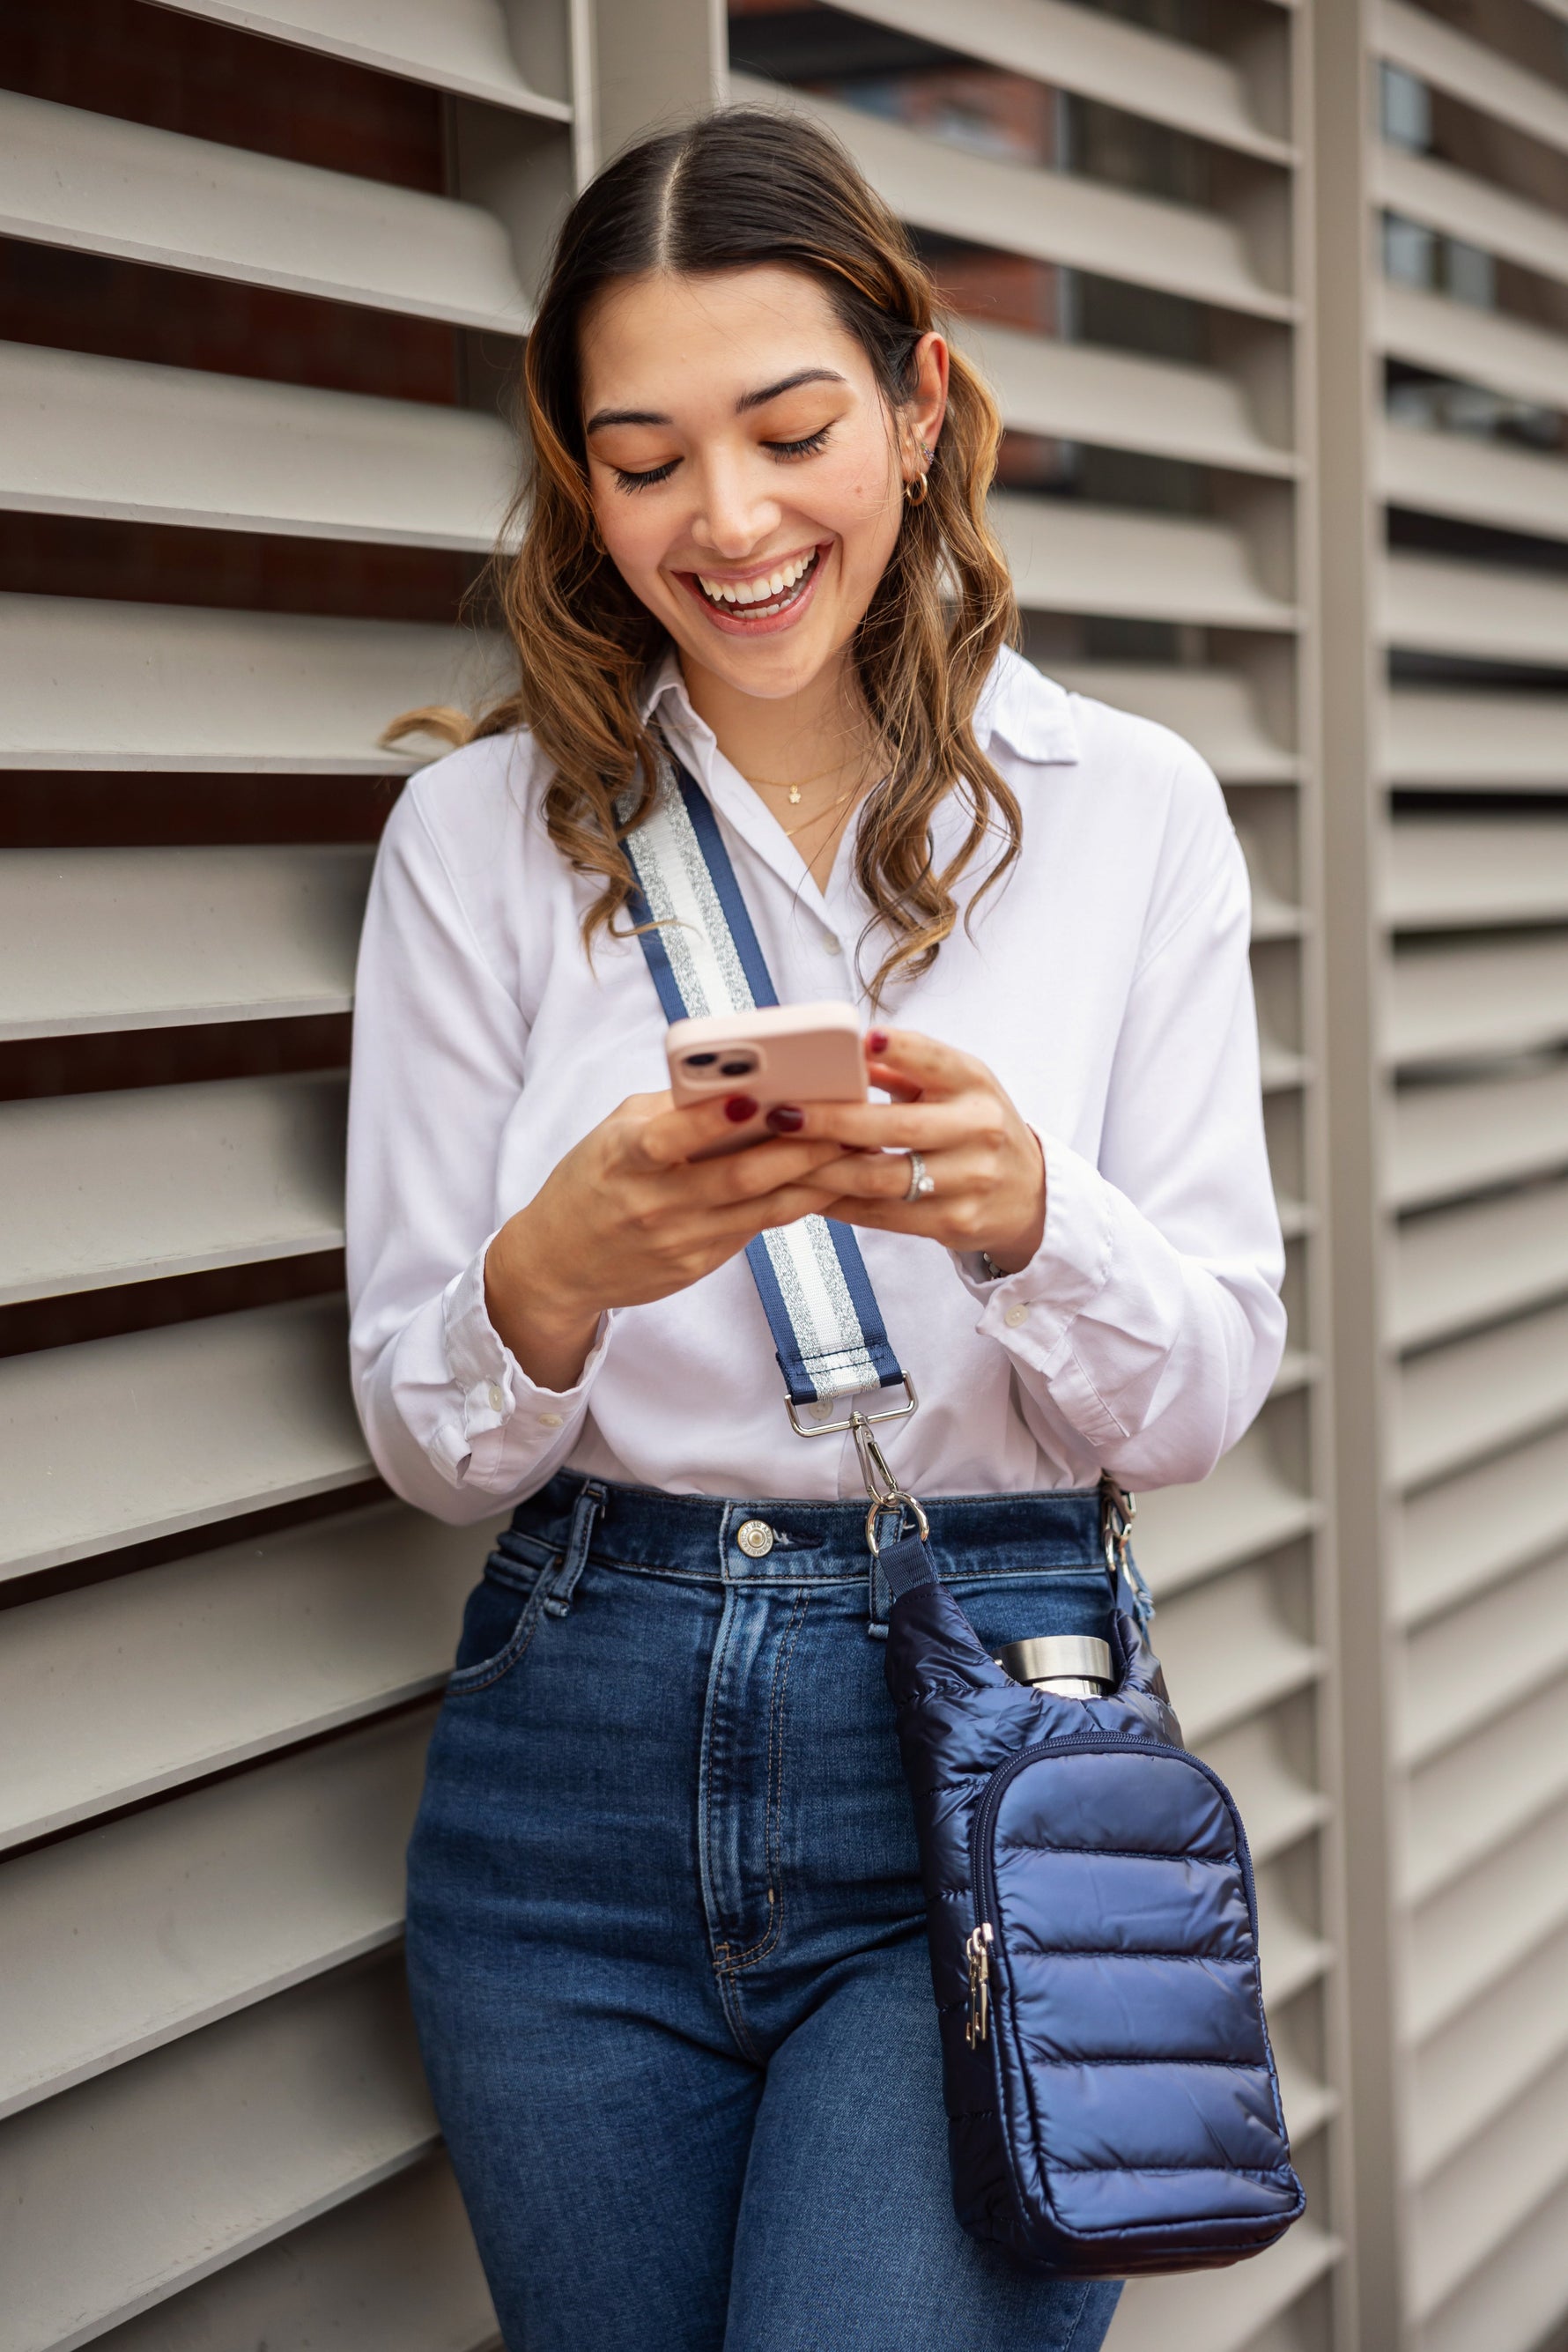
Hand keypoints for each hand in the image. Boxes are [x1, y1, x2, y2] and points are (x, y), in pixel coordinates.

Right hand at [484, 1089, 842, 1389]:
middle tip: (846, 1118)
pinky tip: (827, 1180)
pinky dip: (795, 1203)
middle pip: (738, 1176)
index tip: (753, 1097)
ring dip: (814, 1178)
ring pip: (762, 1208)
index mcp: (623, 1159)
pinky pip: (756, 1229)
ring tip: (856, 1149)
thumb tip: (741, 1080)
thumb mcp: (614, 1133)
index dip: (710, 1119)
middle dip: (799, 1146)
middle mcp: (653, 1203)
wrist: (556, 1264)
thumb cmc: (592, 1180)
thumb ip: (670, 1109)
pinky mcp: (697, 1266)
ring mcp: (678, 1241)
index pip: (668, 1137)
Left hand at [776, 1029, 1045, 1270]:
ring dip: (823, 1170)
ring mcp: (970, 1180)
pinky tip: (807, 1191)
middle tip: (782, 1114)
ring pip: (882, 1178)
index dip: (902, 1050)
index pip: (937, 1061)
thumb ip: (904, 1067)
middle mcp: (979, 1129)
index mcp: (975, 1083)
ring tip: (779, 1158)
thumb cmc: (973, 1126)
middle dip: (833, 1121)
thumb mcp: (955, 1086)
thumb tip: (843, 1051)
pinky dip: (839, 1203)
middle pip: (897, 1127)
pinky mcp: (955, 1222)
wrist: (1027, 1193)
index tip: (863, 1042)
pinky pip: (883, 1214)